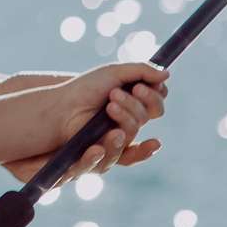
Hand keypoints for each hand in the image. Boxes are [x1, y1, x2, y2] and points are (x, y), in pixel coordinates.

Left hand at [31, 63, 168, 186]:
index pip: (156, 103)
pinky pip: (120, 156)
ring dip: (126, 115)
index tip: (141, 87)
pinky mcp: (106, 153)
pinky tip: (115, 133)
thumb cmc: (85, 89)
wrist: (60, 107)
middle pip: (150, 115)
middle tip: (115, 94)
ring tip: (109, 105)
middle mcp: (129, 119)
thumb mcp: (114, 73)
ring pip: (134, 130)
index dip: (154, 96)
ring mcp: (118, 137)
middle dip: (136, 103)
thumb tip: (167, 74)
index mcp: (133, 101)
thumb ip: (141, 71)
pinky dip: (118, 144)